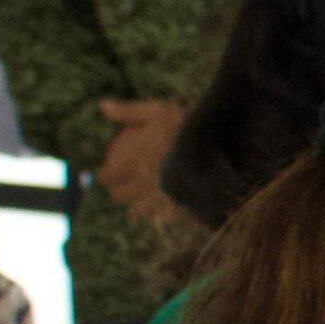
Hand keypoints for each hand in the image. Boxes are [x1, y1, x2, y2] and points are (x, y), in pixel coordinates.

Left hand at [94, 97, 190, 227]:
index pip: (107, 177)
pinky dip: (161, 216)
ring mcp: (162, 198)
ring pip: (140, 211)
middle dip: (119, 193)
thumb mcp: (158, 111)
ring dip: (138, 208)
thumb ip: (129, 112)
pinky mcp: (182, 208)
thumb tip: (103, 106)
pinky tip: (165, 212)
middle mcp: (144, 183)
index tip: (105, 173)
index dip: (104, 176)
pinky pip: (165, 218)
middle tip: (122, 189)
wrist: (221, 146)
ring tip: (141, 205)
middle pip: (121, 197)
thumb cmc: (188, 125)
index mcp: (133, 162)